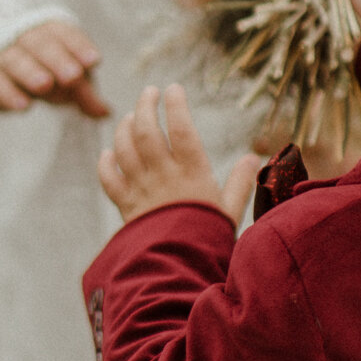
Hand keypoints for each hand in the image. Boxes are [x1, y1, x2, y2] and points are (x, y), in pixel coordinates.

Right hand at [0, 21, 109, 116]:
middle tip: (72, 76)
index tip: (93, 61)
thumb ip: (86, 94)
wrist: (3, 72)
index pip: (66, 35)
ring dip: (31, 72)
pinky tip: (24, 106)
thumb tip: (106, 113)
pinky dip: (9, 94)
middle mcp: (26, 40)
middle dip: (58, 60)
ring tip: (45, 85)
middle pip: (41, 46)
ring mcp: (5, 58)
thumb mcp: (69, 80)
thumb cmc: (46, 70)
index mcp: (51, 32)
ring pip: (16, 61)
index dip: (80, 47)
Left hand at [99, 85, 258, 227]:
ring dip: (124, 127)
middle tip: (149, 92)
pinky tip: (109, 153)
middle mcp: (163, 177)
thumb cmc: (209, 241)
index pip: (182, 129)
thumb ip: (241, 183)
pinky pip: (109, 179)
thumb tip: (253, 157)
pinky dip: (107, 162)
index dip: (176, 105)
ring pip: (124, 149)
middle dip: (145, 106)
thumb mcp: (232, 212)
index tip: (174, 89)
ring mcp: (141, 190)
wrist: (177, 272)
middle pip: (146, 131)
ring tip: (131, 116)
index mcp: (193, 174)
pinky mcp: (126, 207)